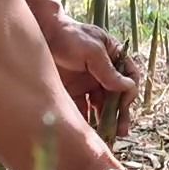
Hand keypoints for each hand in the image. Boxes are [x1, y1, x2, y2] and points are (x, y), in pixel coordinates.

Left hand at [40, 13, 143, 136]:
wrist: (39, 34)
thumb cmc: (68, 35)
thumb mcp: (91, 50)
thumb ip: (108, 70)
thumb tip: (128, 88)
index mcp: (113, 57)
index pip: (129, 77)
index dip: (129, 92)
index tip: (123, 104)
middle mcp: (103, 72)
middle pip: (116, 96)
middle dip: (120, 114)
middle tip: (121, 131)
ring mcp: (88, 83)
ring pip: (101, 106)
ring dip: (104, 120)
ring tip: (105, 136)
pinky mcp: (72, 92)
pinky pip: (82, 109)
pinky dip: (84, 121)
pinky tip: (85, 132)